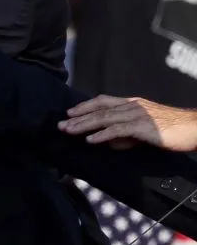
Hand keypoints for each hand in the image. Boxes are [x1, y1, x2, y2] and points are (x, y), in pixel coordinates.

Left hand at [60, 95, 196, 151]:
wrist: (195, 128)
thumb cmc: (173, 131)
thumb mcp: (145, 133)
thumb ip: (126, 136)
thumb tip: (108, 143)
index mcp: (132, 103)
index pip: (103, 101)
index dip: (85, 106)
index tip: (69, 113)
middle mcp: (132, 105)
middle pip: (99, 109)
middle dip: (78, 117)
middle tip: (60, 124)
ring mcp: (137, 114)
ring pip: (104, 118)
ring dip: (84, 125)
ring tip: (68, 131)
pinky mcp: (143, 127)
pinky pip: (117, 130)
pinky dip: (102, 135)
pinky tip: (90, 140)